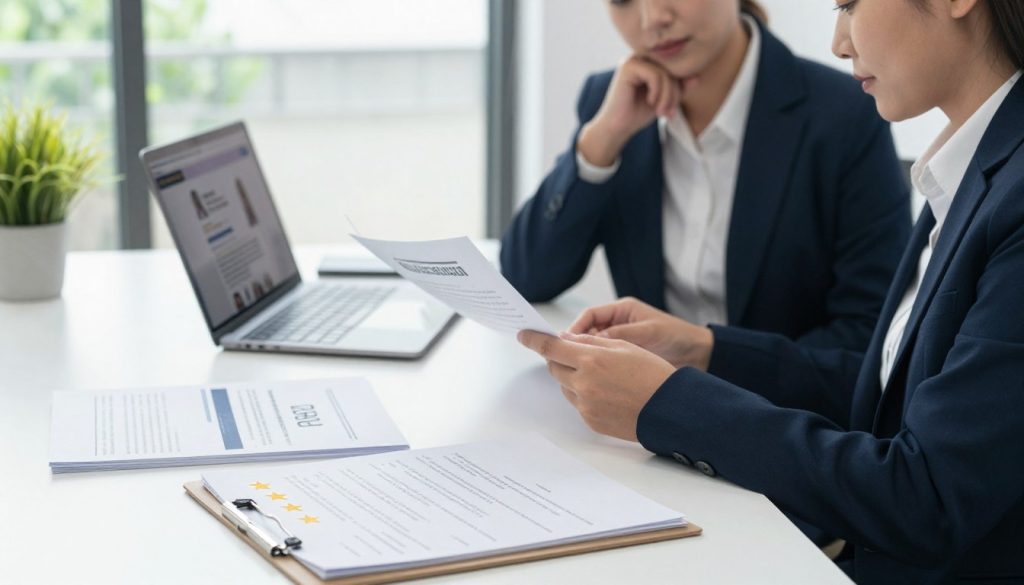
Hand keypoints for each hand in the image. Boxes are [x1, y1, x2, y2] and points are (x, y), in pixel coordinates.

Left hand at [517, 330, 675, 441]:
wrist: (671, 410)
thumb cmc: (653, 373)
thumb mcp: (624, 347)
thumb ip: (591, 342)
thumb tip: (566, 339)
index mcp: (591, 360)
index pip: (550, 348)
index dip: (534, 340)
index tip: (524, 335)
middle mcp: (583, 384)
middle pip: (554, 368)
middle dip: (559, 359)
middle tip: (574, 355)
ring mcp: (586, 405)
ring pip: (566, 387)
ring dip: (573, 378)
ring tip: (602, 377)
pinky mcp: (591, 421)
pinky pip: (578, 404)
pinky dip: (585, 395)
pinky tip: (609, 394)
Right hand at [569, 297, 713, 370]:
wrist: (697, 354)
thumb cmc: (676, 336)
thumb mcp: (649, 332)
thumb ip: (621, 334)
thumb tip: (591, 341)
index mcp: (621, 311)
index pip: (590, 316)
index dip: (576, 327)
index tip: (565, 341)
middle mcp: (617, 325)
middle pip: (587, 332)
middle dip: (576, 344)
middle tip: (566, 358)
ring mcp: (619, 342)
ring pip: (593, 349)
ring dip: (586, 358)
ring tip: (578, 370)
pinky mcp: (624, 358)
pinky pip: (603, 361)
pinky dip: (597, 368)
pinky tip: (592, 377)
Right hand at [577, 56, 687, 166]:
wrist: (617, 127)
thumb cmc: (637, 114)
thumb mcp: (664, 100)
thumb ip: (679, 88)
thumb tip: (698, 77)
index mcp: (648, 64)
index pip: (674, 69)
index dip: (679, 89)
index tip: (673, 111)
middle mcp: (641, 58)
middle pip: (671, 70)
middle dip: (674, 94)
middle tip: (668, 114)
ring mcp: (634, 60)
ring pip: (664, 74)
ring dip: (667, 96)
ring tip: (661, 112)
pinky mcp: (628, 66)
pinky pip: (655, 75)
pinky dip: (658, 92)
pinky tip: (650, 103)